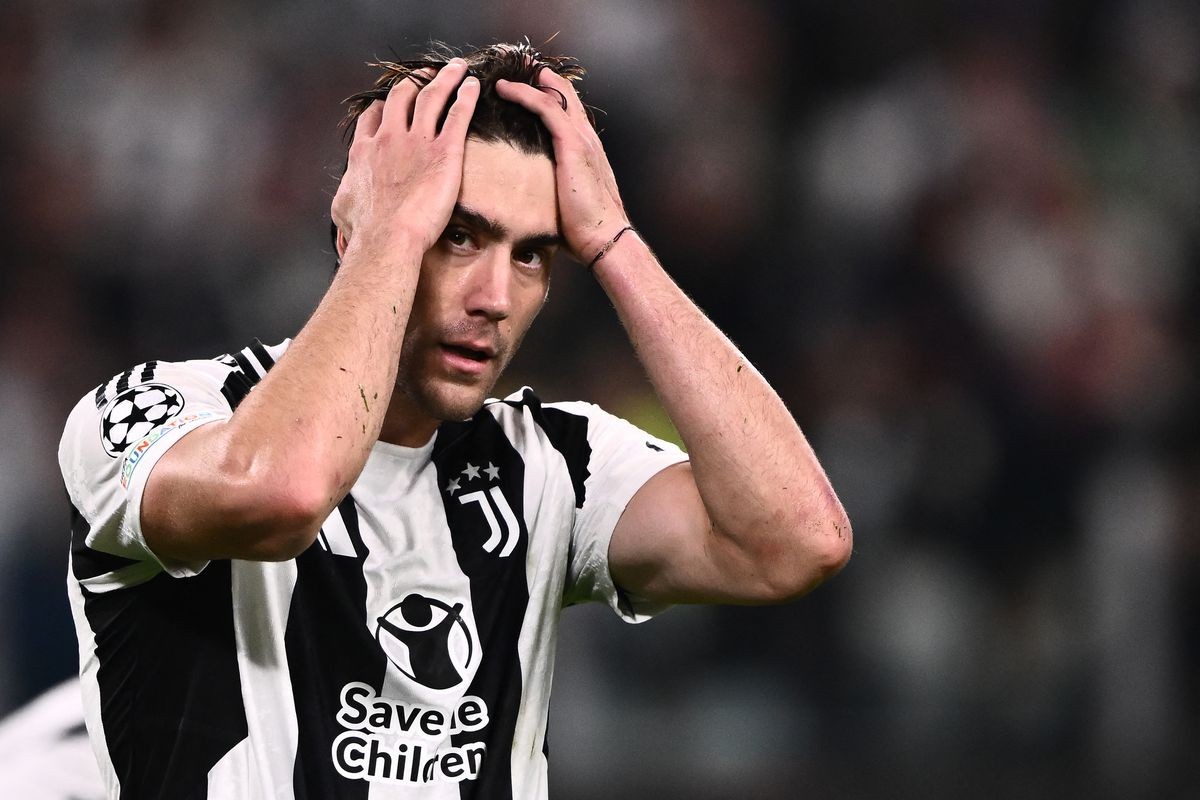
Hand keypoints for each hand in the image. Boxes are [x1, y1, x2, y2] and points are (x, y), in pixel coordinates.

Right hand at [331, 59, 478, 258]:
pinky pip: (458, 114)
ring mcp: (417, 142)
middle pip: (402, 97)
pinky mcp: (445, 151)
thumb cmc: (365, 232)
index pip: (373, 117)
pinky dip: (466, 95)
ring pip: (431, 96)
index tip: (391, 102)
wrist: (387, 238)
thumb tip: (345, 199)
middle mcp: (389, 138)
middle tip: (425, 75)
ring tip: (454, 68)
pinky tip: (473, 85)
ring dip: (443, 78)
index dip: (384, 106)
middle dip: (414, 82)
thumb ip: (346, 195)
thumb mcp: (342, 209)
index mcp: (364, 151)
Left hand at [495, 68, 630, 264]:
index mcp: (586, 151)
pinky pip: (546, 107)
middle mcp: (587, 138)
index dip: (551, 96)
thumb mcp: (565, 203)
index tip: (530, 87)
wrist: (604, 238)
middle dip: (542, 79)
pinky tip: (505, 88)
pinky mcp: (572, 144)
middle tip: (519, 67)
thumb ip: (551, 192)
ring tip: (505, 73)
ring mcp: (581, 138)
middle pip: (565, 96)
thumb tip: (528, 202)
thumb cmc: (584, 231)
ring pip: (554, 96)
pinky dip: (525, 94)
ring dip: (528, 81)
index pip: (569, 113)